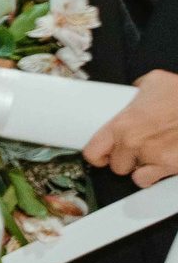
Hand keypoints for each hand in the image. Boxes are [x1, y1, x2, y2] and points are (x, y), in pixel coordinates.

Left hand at [87, 68, 177, 187]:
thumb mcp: (157, 82)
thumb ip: (139, 90)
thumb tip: (135, 90)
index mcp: (123, 123)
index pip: (93, 152)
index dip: (97, 156)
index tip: (103, 156)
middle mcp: (133, 143)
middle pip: (116, 166)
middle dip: (126, 159)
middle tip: (137, 149)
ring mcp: (152, 157)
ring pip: (135, 175)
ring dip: (141, 168)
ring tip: (153, 154)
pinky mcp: (170, 167)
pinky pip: (151, 180)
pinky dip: (155, 176)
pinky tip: (161, 164)